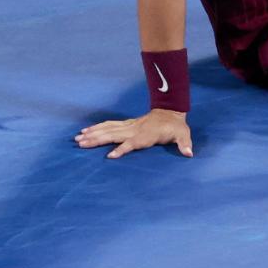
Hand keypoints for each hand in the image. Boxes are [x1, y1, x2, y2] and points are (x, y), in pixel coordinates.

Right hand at [74, 109, 192, 158]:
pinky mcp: (125, 125)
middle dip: (97, 139)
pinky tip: (86, 131)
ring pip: (107, 129)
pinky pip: (108, 125)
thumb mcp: (183, 135)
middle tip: (82, 144)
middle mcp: (134, 130)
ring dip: (93, 134)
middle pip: (113, 135)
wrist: (170, 111)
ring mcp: (128, 126)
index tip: (110, 156)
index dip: (122, 149)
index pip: (132, 143)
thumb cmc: (175, 127)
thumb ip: (184, 144)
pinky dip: (97, 128)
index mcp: (146, 135)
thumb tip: (189, 153)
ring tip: (78, 138)